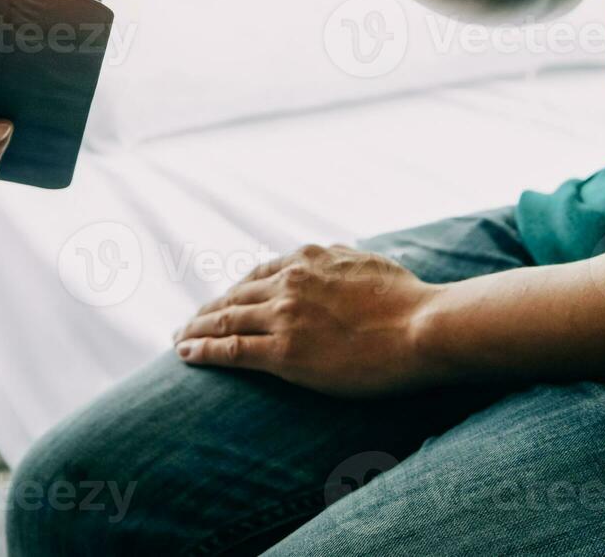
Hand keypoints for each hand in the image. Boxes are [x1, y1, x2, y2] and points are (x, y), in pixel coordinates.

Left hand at [173, 244, 445, 397]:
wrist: (424, 328)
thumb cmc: (409, 299)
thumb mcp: (370, 261)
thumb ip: (342, 257)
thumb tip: (330, 250)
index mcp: (308, 259)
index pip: (259, 275)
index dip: (235, 291)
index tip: (223, 302)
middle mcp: (289, 281)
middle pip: (234, 296)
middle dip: (208, 310)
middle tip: (189, 324)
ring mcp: (284, 316)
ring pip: (224, 320)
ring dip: (196, 330)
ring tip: (179, 341)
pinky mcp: (285, 352)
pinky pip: (231, 349)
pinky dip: (203, 350)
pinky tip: (186, 354)